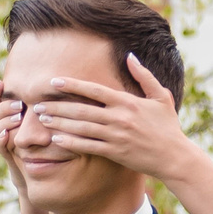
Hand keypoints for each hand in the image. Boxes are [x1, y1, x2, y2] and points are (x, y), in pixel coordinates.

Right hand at [0, 81, 46, 213]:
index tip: (1, 83)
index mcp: (11, 114)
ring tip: (17, 118)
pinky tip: (6, 134)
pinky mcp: (8, 154)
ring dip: (4, 121)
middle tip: (20, 105)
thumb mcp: (47, 119)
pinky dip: (0, 139)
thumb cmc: (48, 140)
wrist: (45, 170)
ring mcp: (4, 140)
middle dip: (5, 107)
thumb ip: (45, 103)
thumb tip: (57, 82)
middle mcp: (4, 126)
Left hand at [29, 56, 194, 183]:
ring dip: (59, 124)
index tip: (54, 82)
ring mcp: (116, 136)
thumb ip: (144, 76)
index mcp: (128, 102)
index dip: (73, 86)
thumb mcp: (160, 96)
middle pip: (82, 110)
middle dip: (57, 107)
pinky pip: (88, 147)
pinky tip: (56, 140)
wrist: (174, 157)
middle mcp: (119, 118)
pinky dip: (71, 143)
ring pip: (81, 129)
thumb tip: (130, 56)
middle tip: (38, 105)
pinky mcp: (115, 153)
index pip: (94, 90)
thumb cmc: (168, 126)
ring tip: (42, 120)